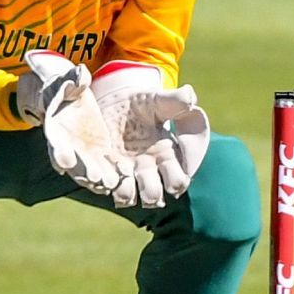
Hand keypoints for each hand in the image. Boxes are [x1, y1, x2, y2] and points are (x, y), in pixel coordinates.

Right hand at [16, 51, 130, 196]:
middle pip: (75, 163)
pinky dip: (115, 171)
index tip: (65, 164)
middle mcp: (68, 145)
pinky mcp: (100, 152)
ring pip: (91, 168)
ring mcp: (85, 151)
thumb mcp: (69, 81)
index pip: (55, 145)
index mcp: (55, 129)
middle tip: (95, 180)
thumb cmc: (67, 87)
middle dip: (84, 171)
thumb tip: (82, 74)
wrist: (72, 96)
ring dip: (101, 178)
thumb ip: (75, 80)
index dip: (59, 154)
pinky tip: (125, 176)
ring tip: (111, 185)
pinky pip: (108, 164)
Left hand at [90, 62, 213, 208]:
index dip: (177, 179)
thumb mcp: (160, 99)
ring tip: (121, 176)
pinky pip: (103, 184)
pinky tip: (102, 169)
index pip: (179, 180)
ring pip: (128, 197)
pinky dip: (103, 182)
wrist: (114, 101)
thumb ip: (176, 100)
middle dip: (151, 192)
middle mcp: (148, 170)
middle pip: (154, 195)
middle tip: (143, 173)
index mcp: (167, 157)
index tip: (168, 163)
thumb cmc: (144, 102)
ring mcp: (124, 172)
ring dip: (125, 192)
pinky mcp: (103, 170)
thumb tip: (190, 97)